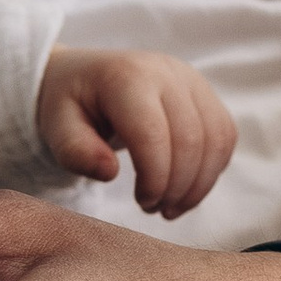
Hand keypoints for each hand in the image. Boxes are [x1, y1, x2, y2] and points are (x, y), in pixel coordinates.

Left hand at [36, 46, 235, 218]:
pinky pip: (225, 135)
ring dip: (199, 183)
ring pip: (216, 138)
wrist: (84, 77)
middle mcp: (166, 71)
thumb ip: (74, 151)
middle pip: (191, 139)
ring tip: (171, 206)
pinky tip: (186, 187)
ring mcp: (191, 79)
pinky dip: (212, 169)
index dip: (154, 178)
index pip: (153, 134)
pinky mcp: (205, 93)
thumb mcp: (56, 126)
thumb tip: (109, 172)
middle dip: (177, 186)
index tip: (142, 203)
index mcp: (126, 76)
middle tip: (155, 209)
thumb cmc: (70, 105)